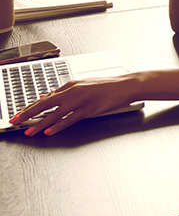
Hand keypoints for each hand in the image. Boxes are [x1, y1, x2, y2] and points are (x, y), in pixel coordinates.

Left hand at [9, 74, 138, 135]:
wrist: (126, 85)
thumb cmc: (107, 86)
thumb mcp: (84, 85)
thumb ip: (66, 92)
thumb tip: (48, 96)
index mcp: (71, 85)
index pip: (46, 97)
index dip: (30, 106)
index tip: (19, 113)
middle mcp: (74, 91)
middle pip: (46, 103)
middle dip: (28, 113)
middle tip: (15, 120)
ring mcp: (81, 100)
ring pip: (55, 113)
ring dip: (40, 122)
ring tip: (28, 130)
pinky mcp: (89, 109)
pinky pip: (70, 118)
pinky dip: (58, 125)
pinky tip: (50, 130)